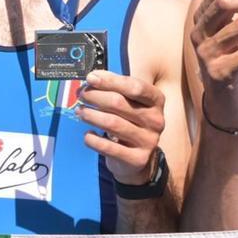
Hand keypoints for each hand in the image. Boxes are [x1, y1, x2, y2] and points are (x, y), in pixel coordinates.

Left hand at [77, 70, 164, 185]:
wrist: (140, 159)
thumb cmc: (131, 122)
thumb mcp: (131, 103)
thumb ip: (115, 89)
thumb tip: (92, 78)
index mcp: (156, 100)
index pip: (134, 86)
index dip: (110, 81)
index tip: (91, 78)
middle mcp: (155, 120)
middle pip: (119, 103)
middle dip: (95, 96)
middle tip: (81, 95)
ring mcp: (148, 141)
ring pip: (112, 123)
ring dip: (91, 115)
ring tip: (80, 112)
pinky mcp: (137, 159)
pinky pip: (108, 147)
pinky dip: (93, 139)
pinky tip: (88, 134)